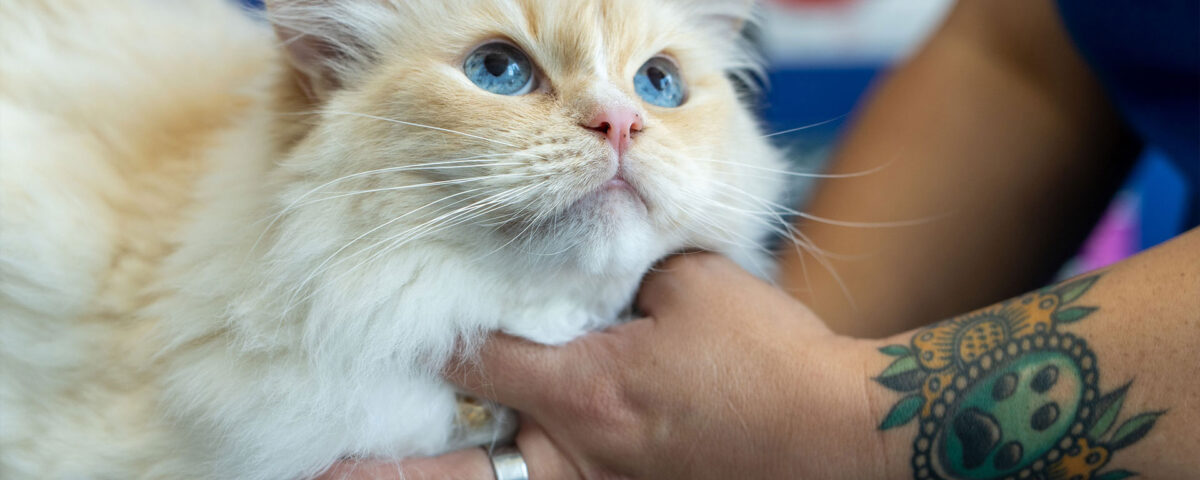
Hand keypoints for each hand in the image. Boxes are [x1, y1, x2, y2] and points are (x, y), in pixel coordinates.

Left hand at [320, 253, 880, 478]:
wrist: (838, 438)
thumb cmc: (769, 360)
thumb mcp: (696, 287)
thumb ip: (628, 267)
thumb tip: (589, 252)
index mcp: (585, 393)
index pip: (477, 362)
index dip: (435, 341)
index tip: (401, 326)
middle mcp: (579, 459)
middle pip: (459, 472)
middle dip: (386, 475)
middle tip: (323, 475)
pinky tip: (498, 476)